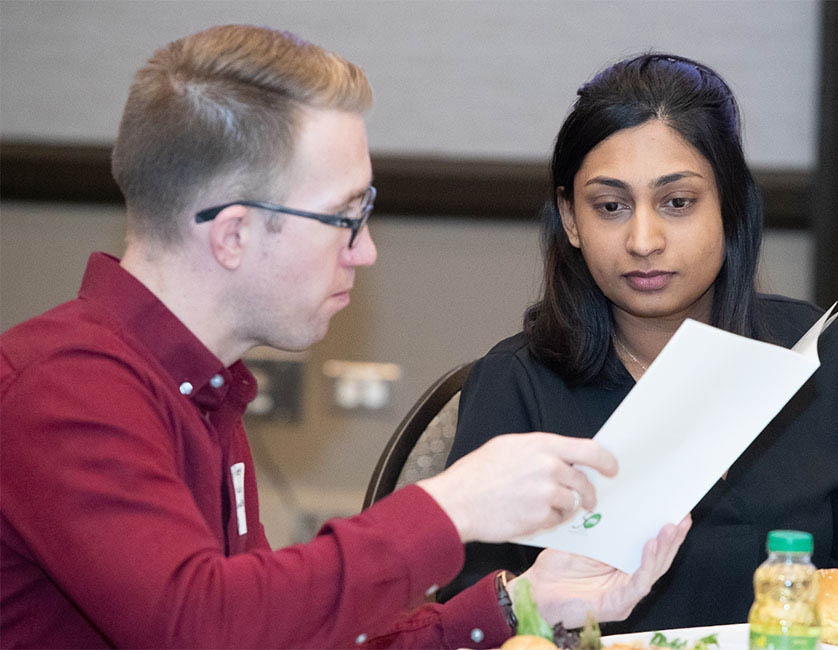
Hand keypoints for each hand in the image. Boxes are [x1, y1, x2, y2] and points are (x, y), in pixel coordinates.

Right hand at [417, 433, 616, 542]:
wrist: (457, 501)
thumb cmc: (476, 474)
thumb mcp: (507, 447)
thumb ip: (538, 450)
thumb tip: (561, 457)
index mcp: (542, 445)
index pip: (589, 450)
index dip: (606, 461)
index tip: (612, 469)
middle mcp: (548, 466)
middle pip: (583, 482)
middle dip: (587, 494)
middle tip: (587, 501)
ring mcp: (546, 493)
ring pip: (571, 503)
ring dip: (564, 508)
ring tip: (543, 507)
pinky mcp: (540, 517)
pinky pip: (557, 521)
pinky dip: (548, 521)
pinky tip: (528, 516)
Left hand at [512, 515, 691, 627]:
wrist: (537, 591)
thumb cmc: (558, 566)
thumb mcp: (583, 538)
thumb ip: (602, 523)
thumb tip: (617, 492)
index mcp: (622, 562)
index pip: (649, 544)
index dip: (665, 529)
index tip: (677, 507)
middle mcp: (628, 578)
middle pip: (658, 556)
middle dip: (672, 536)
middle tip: (682, 515)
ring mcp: (626, 593)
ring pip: (653, 569)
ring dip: (664, 547)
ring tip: (670, 527)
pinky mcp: (618, 604)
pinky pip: (638, 584)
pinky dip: (646, 564)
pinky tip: (650, 545)